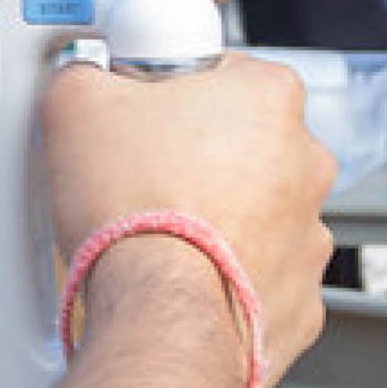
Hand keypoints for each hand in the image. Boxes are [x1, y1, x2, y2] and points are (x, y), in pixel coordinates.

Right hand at [38, 55, 334, 387]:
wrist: (158, 316)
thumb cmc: (136, 210)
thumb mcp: (77, 106)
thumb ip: (85, 76)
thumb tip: (82, 80)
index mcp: (268, 97)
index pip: (218, 71)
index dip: (170, 92)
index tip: (142, 116)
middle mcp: (306, 162)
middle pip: (243, 142)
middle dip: (196, 158)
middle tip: (141, 179)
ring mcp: (309, 234)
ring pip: (256, 212)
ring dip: (216, 219)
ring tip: (159, 237)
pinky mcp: (301, 298)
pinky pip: (260, 275)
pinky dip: (226, 278)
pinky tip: (182, 279)